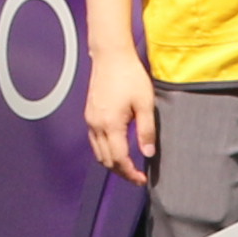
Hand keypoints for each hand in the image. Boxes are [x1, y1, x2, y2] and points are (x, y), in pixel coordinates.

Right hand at [86, 51, 157, 185]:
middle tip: (137, 176)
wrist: (111, 56)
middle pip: (106, 160)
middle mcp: (96, 125)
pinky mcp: (89, 115)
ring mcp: (90, 120)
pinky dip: (105, 151)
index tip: (142, 179)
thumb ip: (146, 131)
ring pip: (98, 153)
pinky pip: (94, 141)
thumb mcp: (145, 103)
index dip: (130, 173)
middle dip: (121, 172)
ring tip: (128, 166)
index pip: (119, 159)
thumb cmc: (130, 76)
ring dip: (112, 163)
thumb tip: (148, 154)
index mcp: (111, 124)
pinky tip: (117, 149)